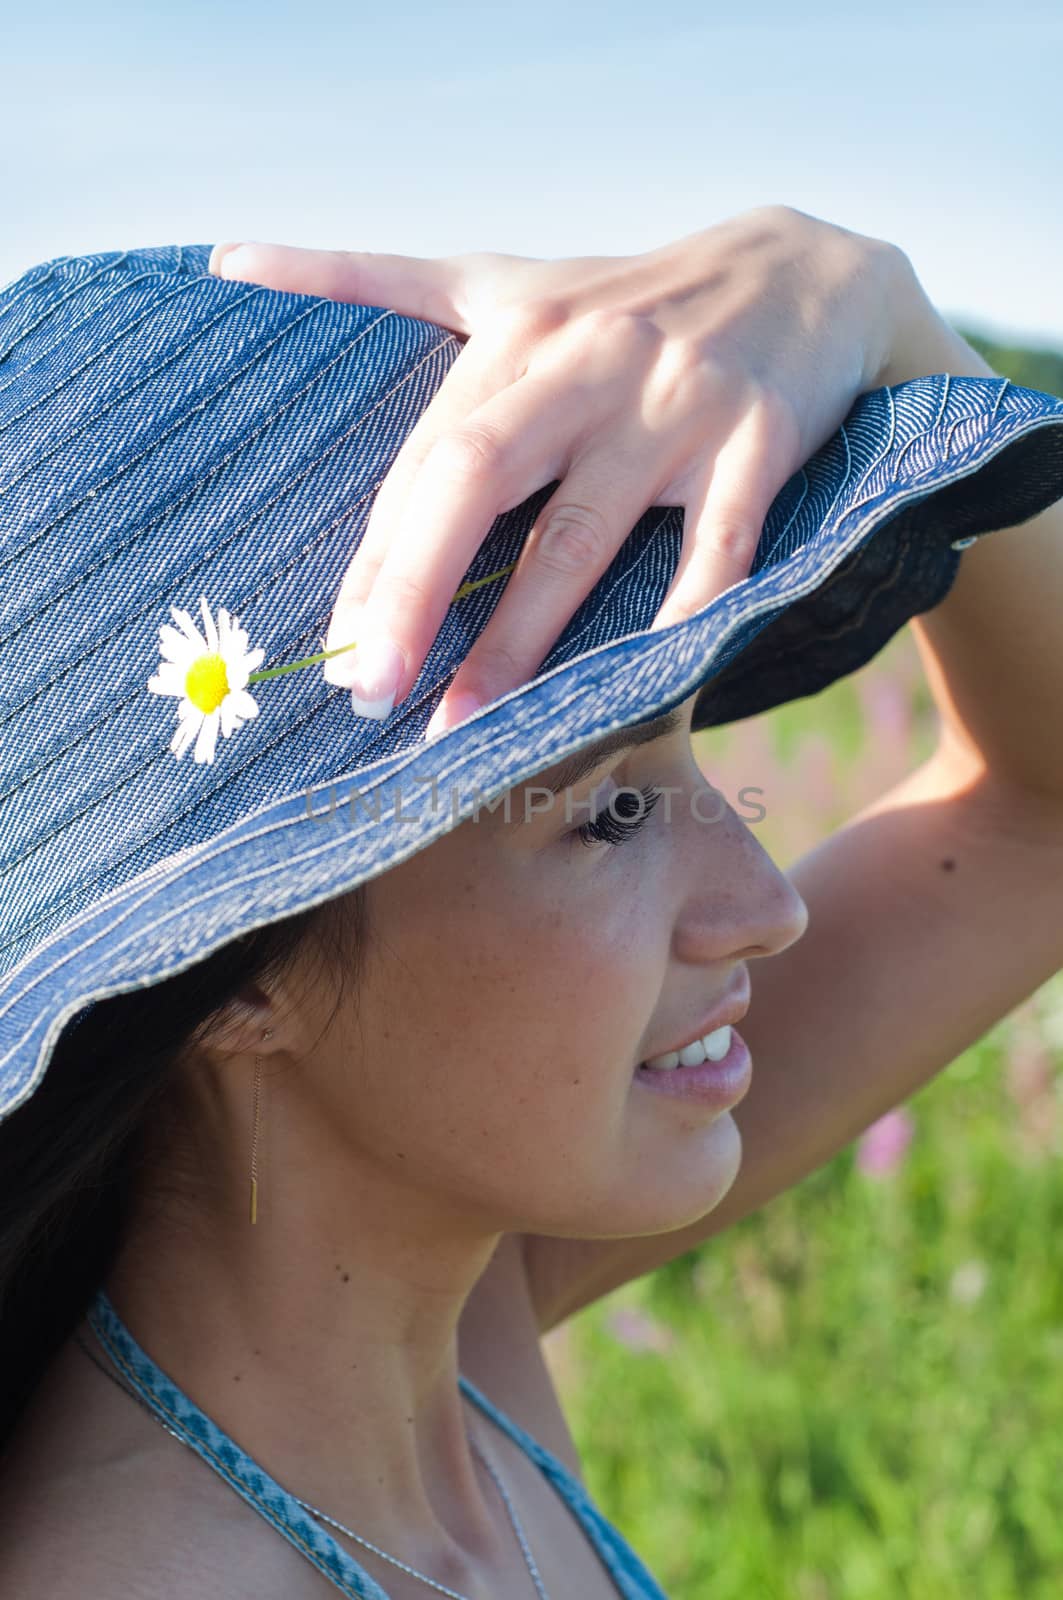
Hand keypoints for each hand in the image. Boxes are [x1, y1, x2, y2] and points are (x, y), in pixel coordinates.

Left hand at [209, 208, 908, 733]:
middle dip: (417, 591)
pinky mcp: (761, 441)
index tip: (335, 650)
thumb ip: (371, 280)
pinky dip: (681, 620)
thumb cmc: (625, 300)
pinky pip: (717, 550)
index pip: (426, 456)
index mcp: (517, 329)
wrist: (801, 272)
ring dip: (521, 639)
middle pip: (480, 477)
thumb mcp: (501, 277)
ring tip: (468, 727)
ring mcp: (678, 402)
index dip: (377, 557)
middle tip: (371, 691)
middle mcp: (589, 361)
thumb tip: (227, 262)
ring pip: (584, 533)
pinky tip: (635, 690)